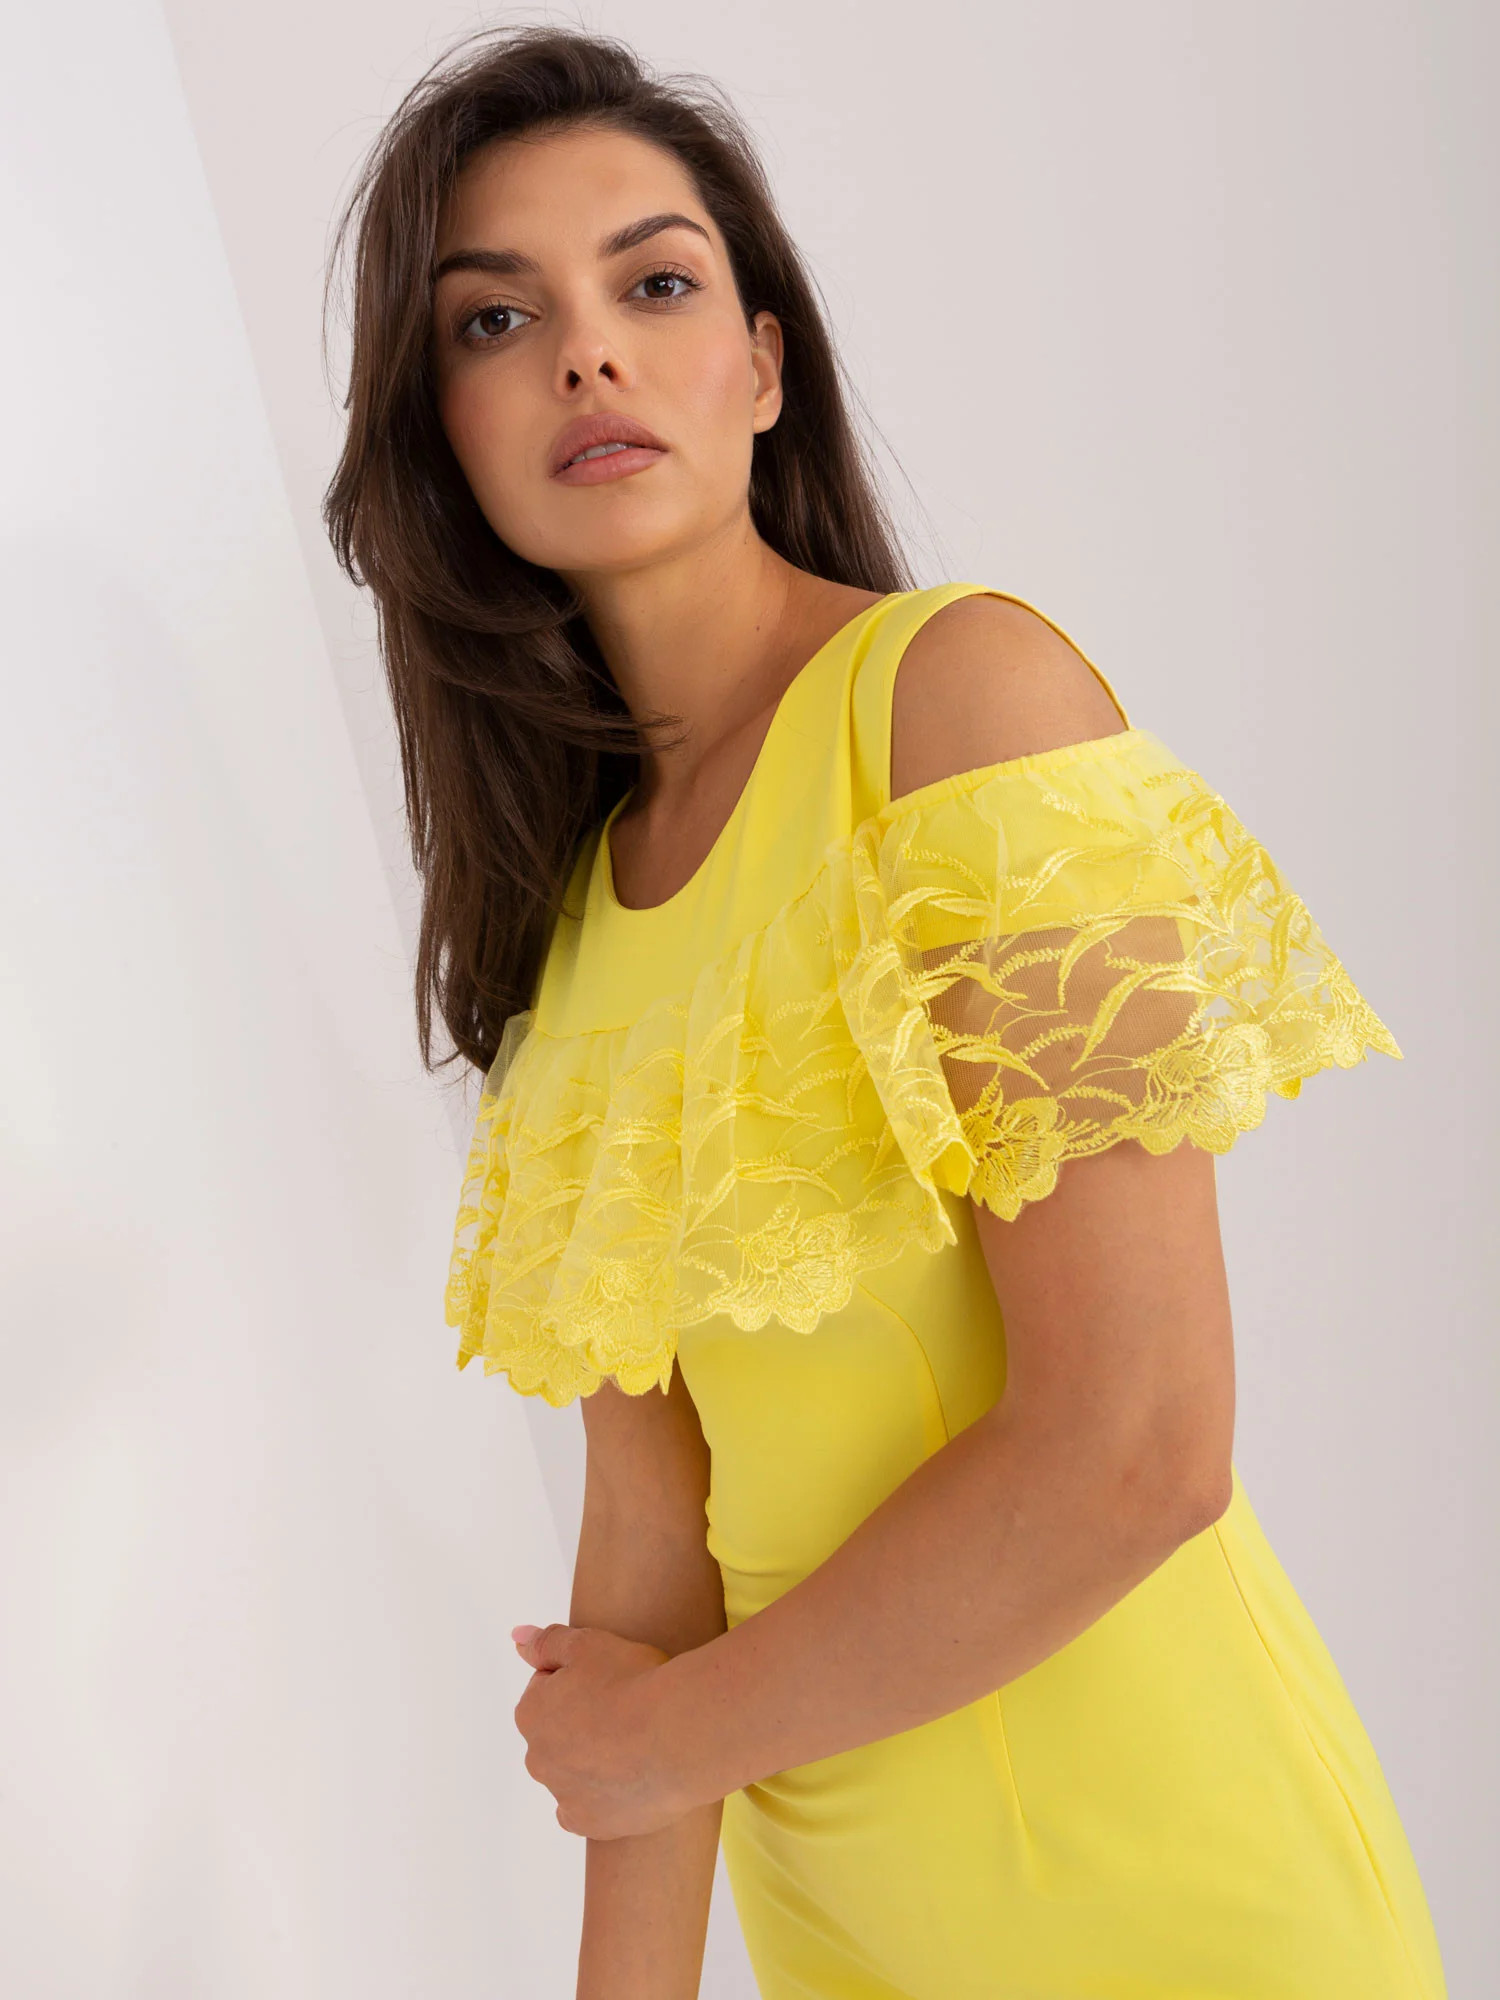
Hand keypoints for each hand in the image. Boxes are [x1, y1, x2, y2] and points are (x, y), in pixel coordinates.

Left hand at [511, 1622, 691, 1839]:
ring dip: (596, 1759)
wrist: (679, 1735)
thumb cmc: (634, 1682)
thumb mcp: (588, 1643)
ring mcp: (564, 1795)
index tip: (613, 1680)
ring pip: (576, 1771)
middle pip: (560, 1733)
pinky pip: (589, 1809)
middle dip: (585, 1722)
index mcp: (531, 1713)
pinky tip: (630, 1779)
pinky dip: (604, 1797)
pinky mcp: (592, 1824)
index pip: (550, 1689)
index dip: (585, 1679)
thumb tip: (517, 1638)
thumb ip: (547, 1642)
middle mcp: (538, 1759)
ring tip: (639, 1743)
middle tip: (627, 1709)